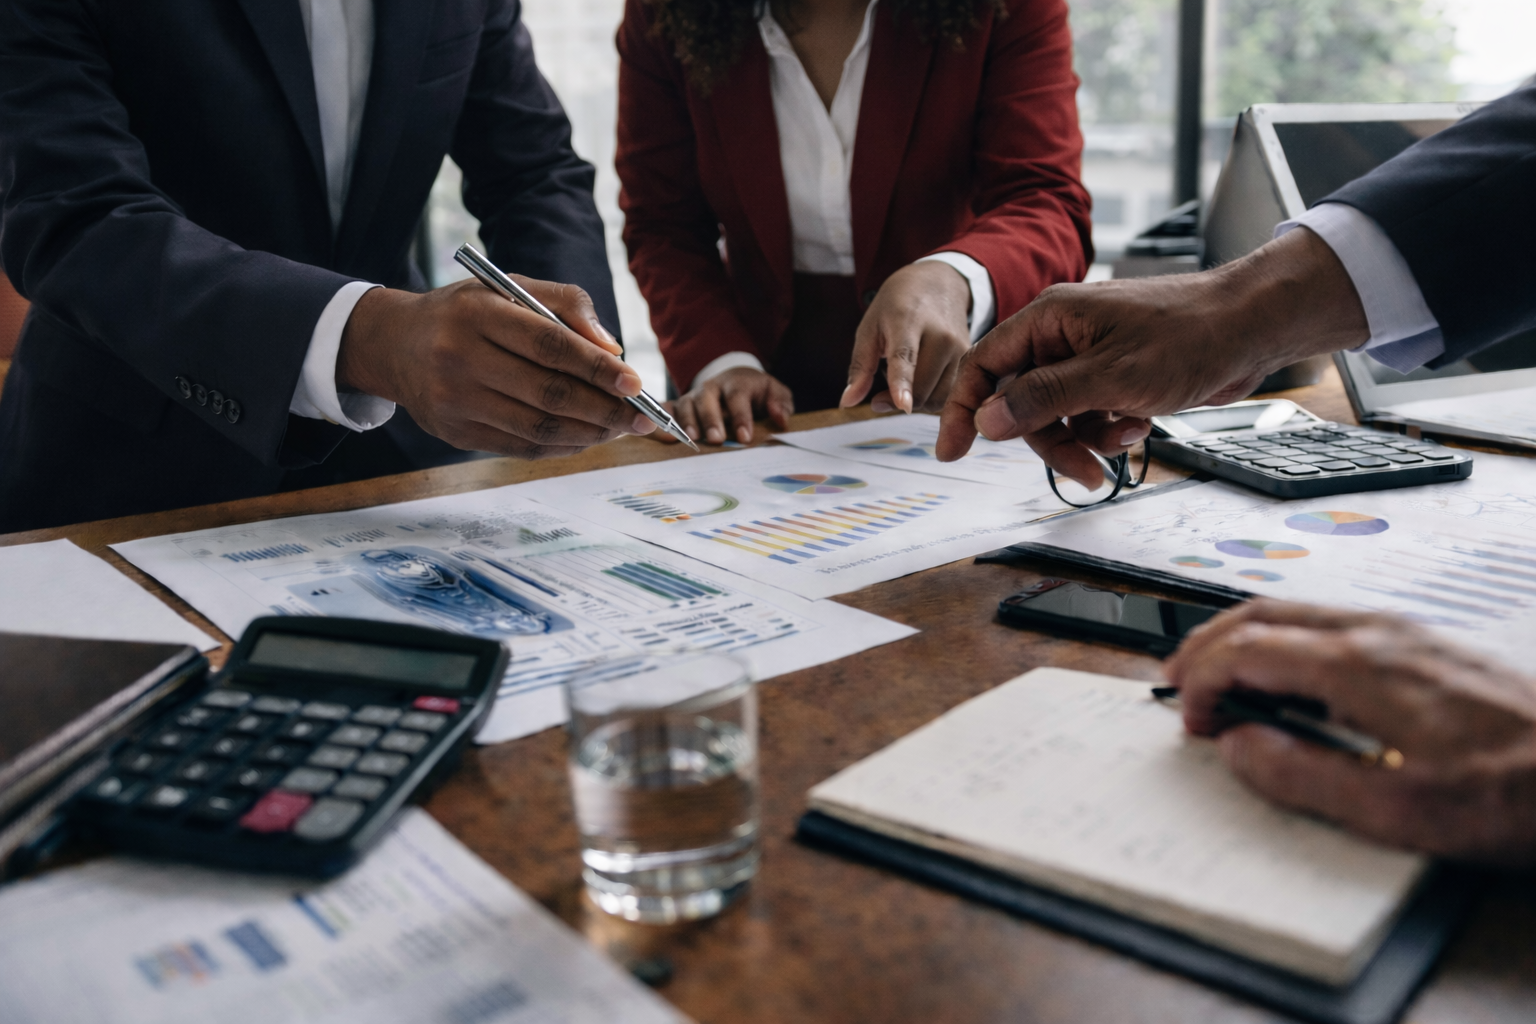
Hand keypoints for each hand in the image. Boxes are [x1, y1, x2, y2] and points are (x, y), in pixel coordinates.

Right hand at [337, 276, 653, 457]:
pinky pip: (522, 448)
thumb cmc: (467, 312)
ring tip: (621, 429)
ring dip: (591, 433)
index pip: (550, 345)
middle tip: (643, 417)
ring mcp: (454, 401)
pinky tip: (589, 437)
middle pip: (549, 393)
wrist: (396, 345)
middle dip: (605, 410)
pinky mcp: (455, 433)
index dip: (597, 368)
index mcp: (476, 313)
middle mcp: (459, 358)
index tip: (636, 383)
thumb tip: (613, 350)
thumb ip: (567, 305)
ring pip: (539, 428)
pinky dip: (564, 446)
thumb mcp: (510, 287)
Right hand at [665, 366, 793, 444]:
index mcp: (736, 383)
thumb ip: (780, 403)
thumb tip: (781, 419)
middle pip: (707, 399)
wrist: (736, 380)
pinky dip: (661, 419)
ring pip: (685, 405)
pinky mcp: (680, 406)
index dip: (740, 416)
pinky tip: (661, 434)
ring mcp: (693, 396)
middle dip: (711, 419)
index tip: (744, 437)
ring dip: (686, 422)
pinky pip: (666, 410)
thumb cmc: (757, 393)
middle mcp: (712, 387)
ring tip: (691, 440)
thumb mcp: (775, 392)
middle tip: (716, 439)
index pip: (737, 397)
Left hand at [841, 261, 971, 413]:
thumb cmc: (898, 305)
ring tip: (903, 383)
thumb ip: (860, 366)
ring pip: (936, 399)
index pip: (905, 357)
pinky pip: (949, 395)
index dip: (902, 383)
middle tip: (880, 396)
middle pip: (921, 389)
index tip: (903, 405)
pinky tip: (921, 382)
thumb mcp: (870, 327)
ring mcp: (958, 347)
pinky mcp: (968, 358)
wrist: (939, 283)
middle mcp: (940, 335)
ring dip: (915, 402)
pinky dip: (931, 398)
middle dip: (896, 402)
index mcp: (908, 321)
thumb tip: (847, 402)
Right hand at [934, 227, 1369, 485]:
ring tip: (1122, 445)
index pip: (984, 365)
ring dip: (1083, 439)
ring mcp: (1089, 356)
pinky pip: (1088, 414)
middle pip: (1022, 401)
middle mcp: (1062, 336)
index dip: (964, 409)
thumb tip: (986, 419)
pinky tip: (1137, 427)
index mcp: (1049, 320)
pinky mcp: (1115, 375)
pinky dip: (1106, 430)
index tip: (951, 451)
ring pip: (1057, 414)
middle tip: (1082, 471)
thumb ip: (1042, 398)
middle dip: (1049, 441)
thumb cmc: (1187, 336)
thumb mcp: (1109, 376)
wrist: (1251, 328)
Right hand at [1165, 599, 1535, 863]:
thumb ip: (1302, 778)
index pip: (1246, 651)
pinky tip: (1288, 676)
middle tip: (1178, 682)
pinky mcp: (1423, 645)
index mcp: (1358, 666)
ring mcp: (1402, 633)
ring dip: (1242, 639)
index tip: (1193, 722)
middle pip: (1262, 614)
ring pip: (1295, 611)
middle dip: (1207, 645)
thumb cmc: (1513, 793)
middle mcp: (1376, 634)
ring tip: (1219, 677)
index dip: (1203, 683)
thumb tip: (1239, 748)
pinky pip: (1329, 623)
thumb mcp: (1396, 812)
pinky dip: (1283, 641)